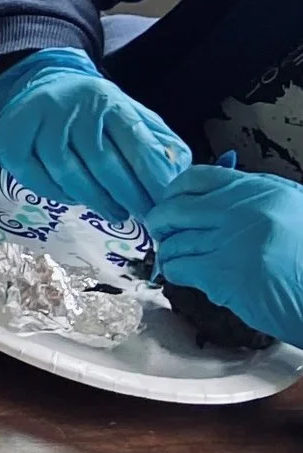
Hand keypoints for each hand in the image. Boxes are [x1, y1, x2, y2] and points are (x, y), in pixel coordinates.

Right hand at [0, 47, 189, 222]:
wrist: (39, 83)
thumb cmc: (92, 108)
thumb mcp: (127, 112)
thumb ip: (154, 138)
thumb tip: (179, 171)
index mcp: (107, 100)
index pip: (134, 142)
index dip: (151, 177)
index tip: (162, 202)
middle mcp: (73, 108)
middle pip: (102, 161)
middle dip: (126, 194)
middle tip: (141, 215)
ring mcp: (40, 124)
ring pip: (68, 172)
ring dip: (94, 200)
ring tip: (115, 213)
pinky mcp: (12, 139)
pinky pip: (36, 177)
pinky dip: (58, 194)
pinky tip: (76, 200)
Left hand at [145, 163, 302, 343]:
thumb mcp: (290, 208)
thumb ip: (253, 199)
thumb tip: (212, 199)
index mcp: (259, 189)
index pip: (196, 178)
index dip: (174, 191)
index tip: (171, 202)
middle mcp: (240, 210)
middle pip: (174, 209)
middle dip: (161, 222)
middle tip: (165, 232)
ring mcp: (229, 242)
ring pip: (174, 241)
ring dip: (171, 251)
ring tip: (181, 257)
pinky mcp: (222, 275)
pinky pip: (179, 268)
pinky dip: (176, 271)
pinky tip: (187, 275)